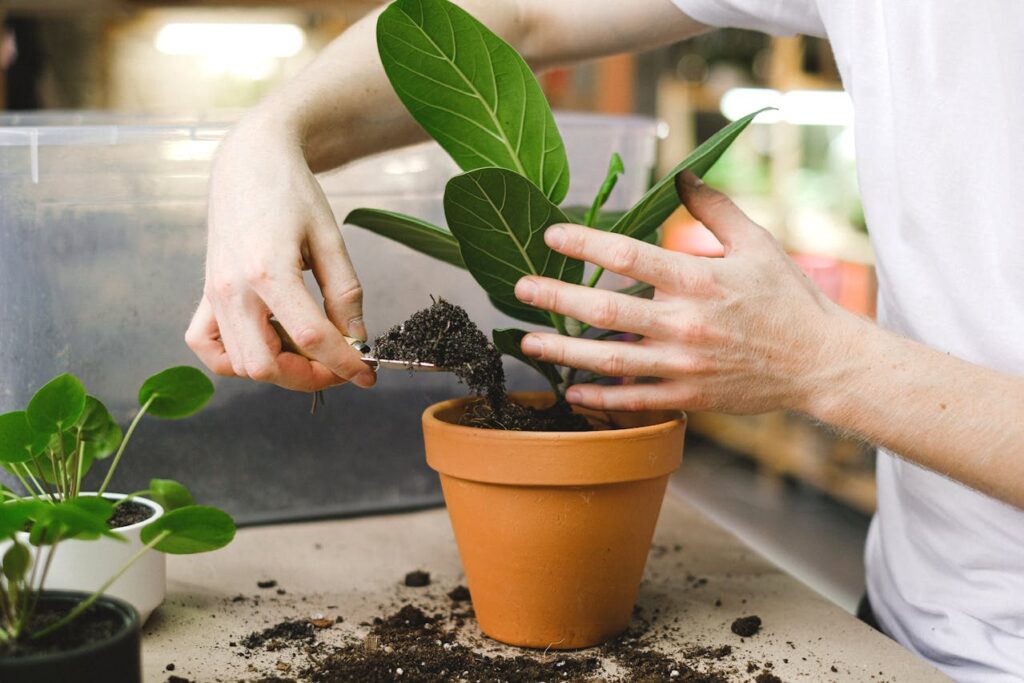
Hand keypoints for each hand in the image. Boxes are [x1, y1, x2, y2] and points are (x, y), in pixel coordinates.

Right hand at [186, 117, 375, 391]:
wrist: (250, 161)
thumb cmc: (290, 192)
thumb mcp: (330, 238)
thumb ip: (345, 293)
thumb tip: (356, 338)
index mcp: (268, 270)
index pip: (311, 337)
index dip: (344, 363)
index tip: (366, 374)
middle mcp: (231, 288)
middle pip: (266, 365)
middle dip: (309, 377)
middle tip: (337, 365)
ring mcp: (213, 294)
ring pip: (239, 365)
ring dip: (278, 370)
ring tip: (308, 350)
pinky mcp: (204, 294)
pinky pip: (207, 346)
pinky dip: (234, 359)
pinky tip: (265, 344)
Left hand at [512, 172, 850, 413]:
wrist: (820, 362)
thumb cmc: (787, 298)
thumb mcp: (757, 244)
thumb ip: (714, 209)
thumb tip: (681, 175)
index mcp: (699, 280)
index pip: (628, 255)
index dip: (584, 243)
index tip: (551, 235)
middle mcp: (685, 323)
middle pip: (604, 309)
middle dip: (555, 297)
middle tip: (519, 288)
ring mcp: (684, 364)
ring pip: (609, 359)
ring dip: (563, 351)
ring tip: (526, 340)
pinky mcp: (689, 396)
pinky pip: (634, 398)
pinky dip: (599, 395)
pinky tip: (571, 387)